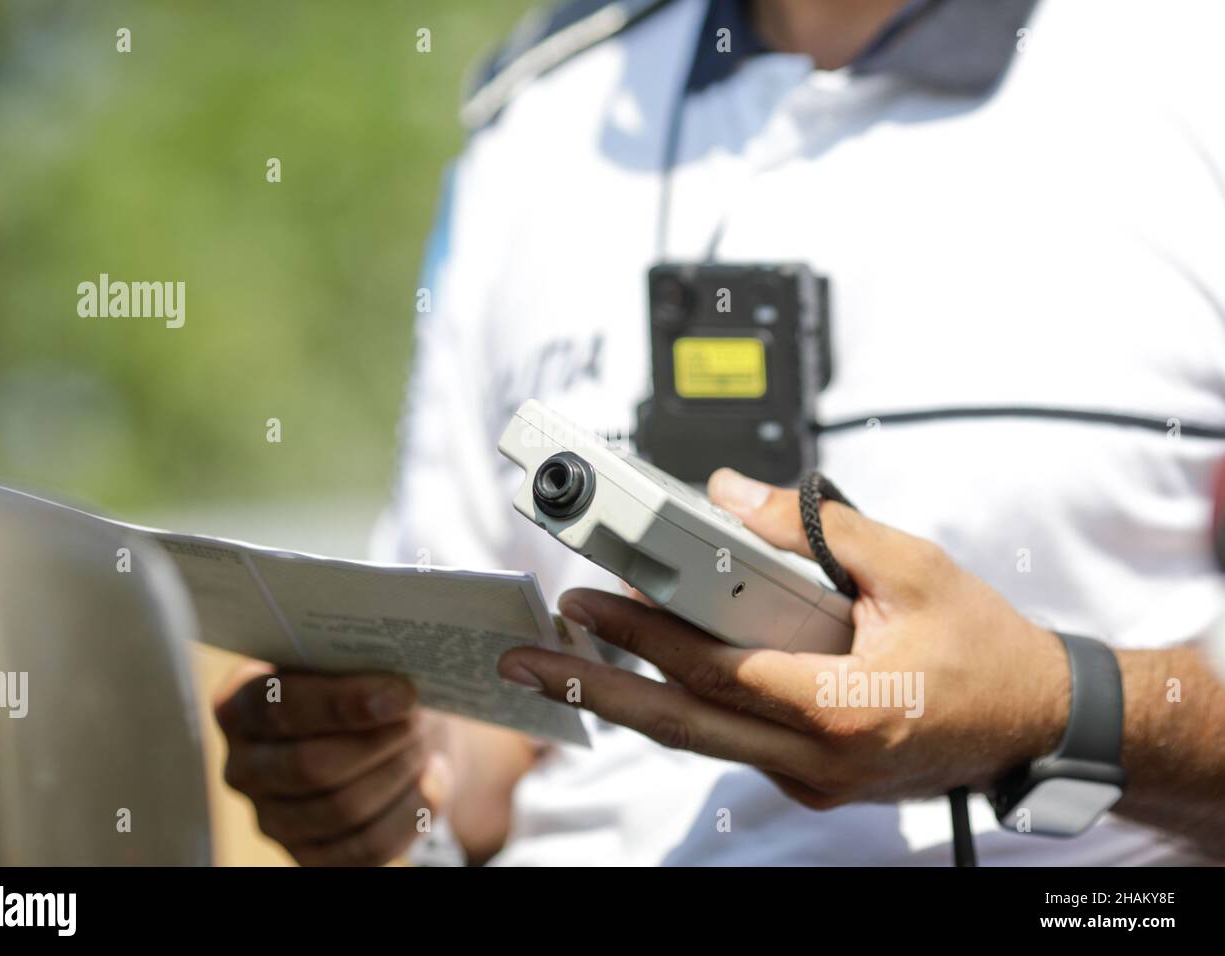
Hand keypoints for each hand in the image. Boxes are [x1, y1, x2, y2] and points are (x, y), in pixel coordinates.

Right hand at [214, 665, 451, 864]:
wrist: (395, 734)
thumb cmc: (366, 685)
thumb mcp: (357, 661)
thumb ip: (360, 663)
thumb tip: (395, 683)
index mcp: (240, 705)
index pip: (276, 707)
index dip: (341, 702)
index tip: (402, 692)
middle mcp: (244, 768)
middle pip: (309, 765)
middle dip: (377, 741)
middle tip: (417, 720)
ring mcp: (272, 819)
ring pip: (342, 808)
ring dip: (397, 772)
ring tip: (423, 745)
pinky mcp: (309, 857)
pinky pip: (366, 847)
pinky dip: (412, 811)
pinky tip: (433, 779)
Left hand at [498, 468, 1072, 808]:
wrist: (1037, 722)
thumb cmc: (985, 646)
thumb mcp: (912, 567)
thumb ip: (814, 530)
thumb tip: (731, 492)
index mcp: (842, 711)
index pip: (716, 672)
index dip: (642, 635)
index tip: (583, 600)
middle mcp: (817, 761)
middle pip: (683, 724)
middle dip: (595, 691)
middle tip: (526, 664)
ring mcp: (811, 779)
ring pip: (700, 739)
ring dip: (630, 697)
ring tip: (565, 663)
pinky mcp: (811, 777)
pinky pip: (731, 741)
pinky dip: (684, 706)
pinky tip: (645, 673)